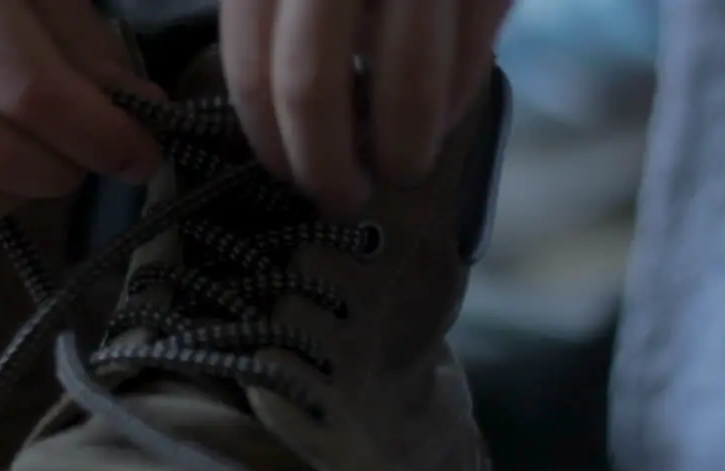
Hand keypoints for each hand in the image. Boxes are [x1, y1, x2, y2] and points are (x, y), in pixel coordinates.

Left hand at [220, 0, 511, 212]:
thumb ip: (267, 11)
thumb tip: (272, 113)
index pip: (253, 71)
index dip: (270, 143)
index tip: (288, 178)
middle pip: (312, 90)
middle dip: (326, 167)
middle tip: (342, 198)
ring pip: (405, 89)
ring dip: (404, 152)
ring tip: (401, 170)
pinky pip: (470, 60)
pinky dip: (455, 103)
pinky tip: (442, 117)